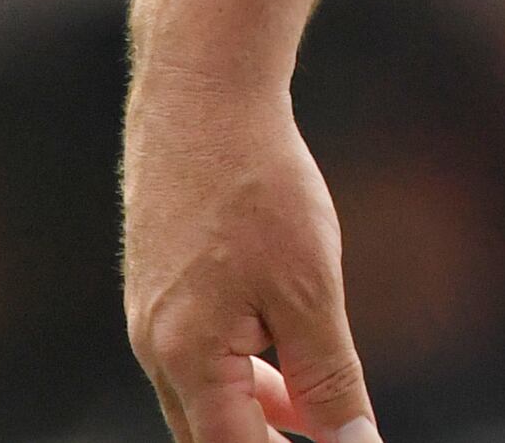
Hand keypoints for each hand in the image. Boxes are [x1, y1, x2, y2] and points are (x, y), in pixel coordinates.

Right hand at [122, 61, 381, 442]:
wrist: (205, 96)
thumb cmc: (257, 187)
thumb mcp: (310, 288)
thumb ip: (327, 375)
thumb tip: (351, 440)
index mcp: (186, 359)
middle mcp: (156, 347)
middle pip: (212, 435)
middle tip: (330, 437)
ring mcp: (153, 316)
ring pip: (208, 395)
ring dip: (262, 412)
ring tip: (319, 418)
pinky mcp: (162, 286)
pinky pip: (202, 354)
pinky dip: (247, 370)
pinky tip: (286, 357)